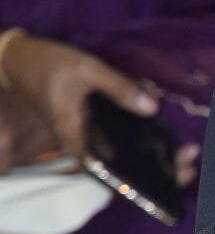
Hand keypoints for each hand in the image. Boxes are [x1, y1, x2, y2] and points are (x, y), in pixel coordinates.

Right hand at [2, 32, 159, 161]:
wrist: (20, 57)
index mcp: (73, 135)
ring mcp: (79, 131)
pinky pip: (108, 131)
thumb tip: (153, 108)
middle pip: (112, 160)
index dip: (129, 175)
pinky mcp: (83, 120)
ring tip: (171, 144)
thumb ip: (119, 88)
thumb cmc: (49, 64)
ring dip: (137, 144)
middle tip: (176, 158)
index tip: (160, 173)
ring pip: (112, 145)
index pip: (102, 169)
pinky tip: (150, 122)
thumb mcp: (87, 70)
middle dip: (142, 161)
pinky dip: (128, 128)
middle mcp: (76, 139)